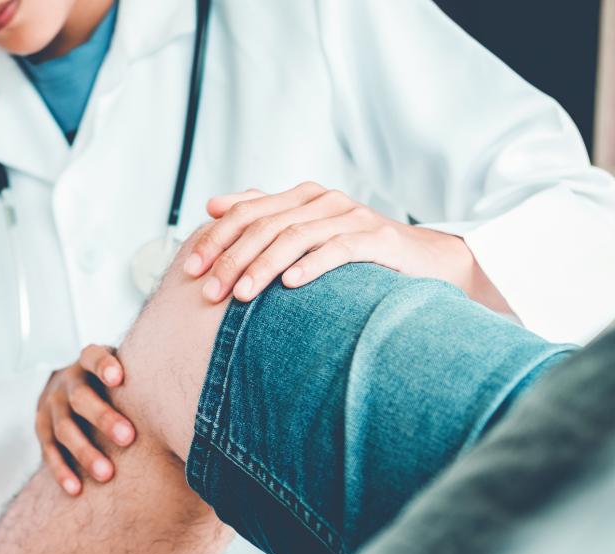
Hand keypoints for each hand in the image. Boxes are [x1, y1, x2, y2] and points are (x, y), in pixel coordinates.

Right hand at [35, 345, 135, 495]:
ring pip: (64, 428)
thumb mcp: (127, 371)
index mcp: (87, 363)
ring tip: (106, 474)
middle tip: (128, 437)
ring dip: (84, 451)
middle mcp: (67, 382)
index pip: (92, 356)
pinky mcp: (41, 430)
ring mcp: (51, 406)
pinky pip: (49, 452)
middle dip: (103, 417)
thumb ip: (148, 378)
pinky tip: (77, 489)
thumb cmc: (115, 386)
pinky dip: (62, 470)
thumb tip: (200, 386)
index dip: (103, 365)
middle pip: (80, 397)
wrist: (71, 389)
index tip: (120, 378)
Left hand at [184, 182, 506, 310]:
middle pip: (265, 225)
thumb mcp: (306, 234)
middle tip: (209, 291)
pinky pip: (338, 249)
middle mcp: (324, 200)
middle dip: (231, 258)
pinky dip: (311, 266)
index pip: (246, 211)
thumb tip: (212, 206)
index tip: (189, 268)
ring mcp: (351, 216)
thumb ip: (263, 217)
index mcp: (302, 196)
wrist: (425, 262)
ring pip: (295, 237)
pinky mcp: (377, 238)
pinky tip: (290, 285)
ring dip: (263, 267)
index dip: (215, 238)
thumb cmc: (356, 255)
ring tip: (241, 296)